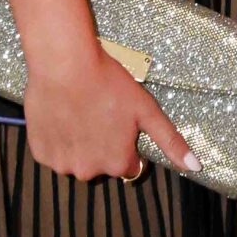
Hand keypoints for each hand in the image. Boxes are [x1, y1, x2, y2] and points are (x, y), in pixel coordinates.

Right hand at [22, 43, 200, 178]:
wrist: (65, 65)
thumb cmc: (109, 84)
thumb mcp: (147, 111)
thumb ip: (171, 142)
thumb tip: (196, 167)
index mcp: (117, 164)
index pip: (127, 166)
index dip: (126, 145)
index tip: (120, 124)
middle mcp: (89, 171)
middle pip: (100, 165)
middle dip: (102, 147)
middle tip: (100, 115)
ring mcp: (62, 164)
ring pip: (75, 160)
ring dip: (78, 145)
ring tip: (80, 114)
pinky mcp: (40, 153)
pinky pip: (53, 153)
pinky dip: (57, 140)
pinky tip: (62, 116)